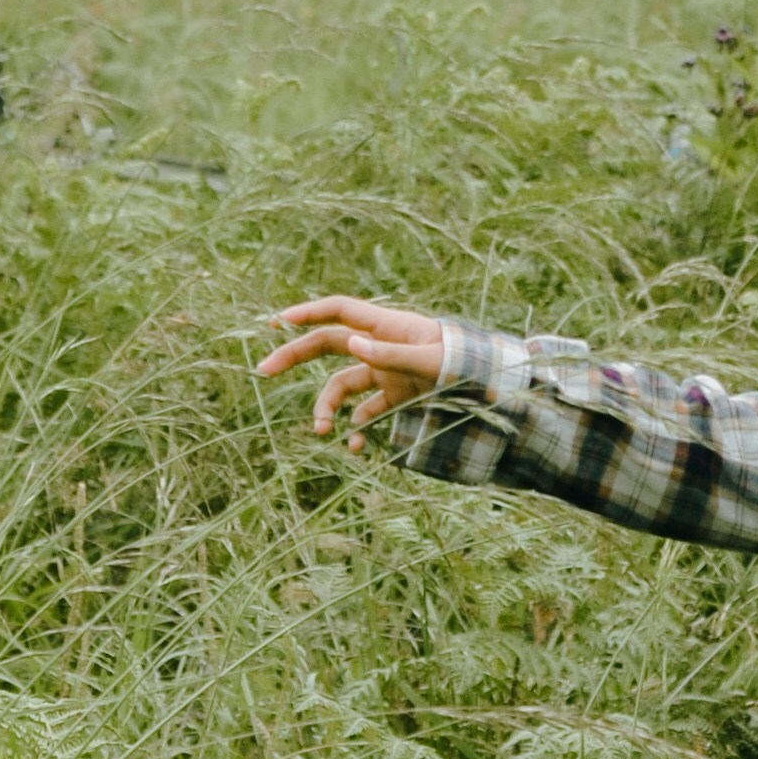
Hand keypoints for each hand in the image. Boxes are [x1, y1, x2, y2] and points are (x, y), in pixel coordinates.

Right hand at [262, 296, 449, 443]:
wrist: (494, 385)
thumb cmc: (464, 363)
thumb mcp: (429, 360)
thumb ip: (390, 354)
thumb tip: (350, 343)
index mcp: (386, 326)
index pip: (338, 311)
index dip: (306, 312)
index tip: (276, 321)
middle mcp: (380, 346)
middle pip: (327, 346)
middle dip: (294, 357)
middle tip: (263, 371)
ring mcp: (386, 372)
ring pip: (342, 386)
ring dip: (327, 407)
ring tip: (322, 430)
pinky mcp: (396, 396)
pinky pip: (365, 413)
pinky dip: (356, 430)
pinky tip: (354, 447)